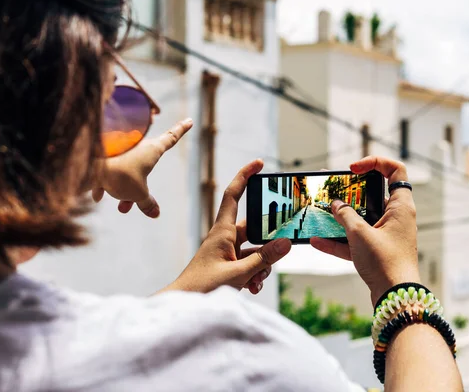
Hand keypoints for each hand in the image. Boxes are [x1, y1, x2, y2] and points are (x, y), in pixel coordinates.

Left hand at [92, 118, 192, 217]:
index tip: (190, 120)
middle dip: (140, 190)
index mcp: (151, 149)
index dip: (181, 130)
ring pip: (126, 168)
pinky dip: (104, 182)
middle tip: (132, 206)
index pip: (171, 138)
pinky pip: (108, 168)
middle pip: (145, 165)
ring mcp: (120, 147)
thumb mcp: (137, 193)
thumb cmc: (119, 174)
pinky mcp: (103, 153)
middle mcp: (137, 145)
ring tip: (121, 208)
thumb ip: (146, 202)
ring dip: (123, 190)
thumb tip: (155, 213)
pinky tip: (97, 196)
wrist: (87, 162)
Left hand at [167, 159, 291, 293]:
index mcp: (222, 231)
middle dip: (268, 243)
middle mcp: (225, 238)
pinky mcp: (229, 265)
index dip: (245, 176)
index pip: (233, 195)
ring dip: (262, 266)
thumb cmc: (201, 287)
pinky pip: (249, 264)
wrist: (182, 305)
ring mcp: (227, 252)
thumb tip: (286, 242)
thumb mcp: (238, 273)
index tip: (259, 163)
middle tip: (279, 249)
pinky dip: (255, 274)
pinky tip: (253, 288)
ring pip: (255, 250)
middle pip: (254, 229)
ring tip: (256, 282)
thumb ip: (264, 259)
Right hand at [310, 156, 419, 305]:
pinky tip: (317, 241)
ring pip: (362, 219)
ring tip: (321, 212)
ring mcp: (386, 235)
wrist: (395, 298)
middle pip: (373, 194)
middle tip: (333, 190)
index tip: (353, 169)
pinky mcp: (377, 251)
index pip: (395, 171)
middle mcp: (396, 217)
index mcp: (401, 206)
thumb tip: (336, 205)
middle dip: (351, 192)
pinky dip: (339, 240)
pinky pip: (356, 240)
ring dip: (341, 217)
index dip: (375, 163)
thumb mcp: (360, 234)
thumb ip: (345, 215)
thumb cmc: (386, 263)